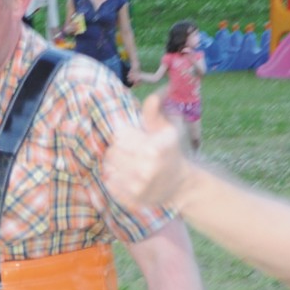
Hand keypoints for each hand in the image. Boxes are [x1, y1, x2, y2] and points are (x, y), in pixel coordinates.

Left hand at [102, 89, 193, 212]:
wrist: (182, 184)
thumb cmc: (171, 151)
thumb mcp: (167, 129)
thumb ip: (155, 110)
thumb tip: (160, 90)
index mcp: (154, 148)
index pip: (119, 135)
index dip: (124, 135)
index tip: (133, 138)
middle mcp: (146, 168)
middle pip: (111, 151)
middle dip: (118, 149)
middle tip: (129, 151)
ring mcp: (138, 186)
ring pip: (108, 167)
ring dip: (114, 164)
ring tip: (127, 163)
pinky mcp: (132, 200)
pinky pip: (109, 184)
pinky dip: (114, 179)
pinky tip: (126, 176)